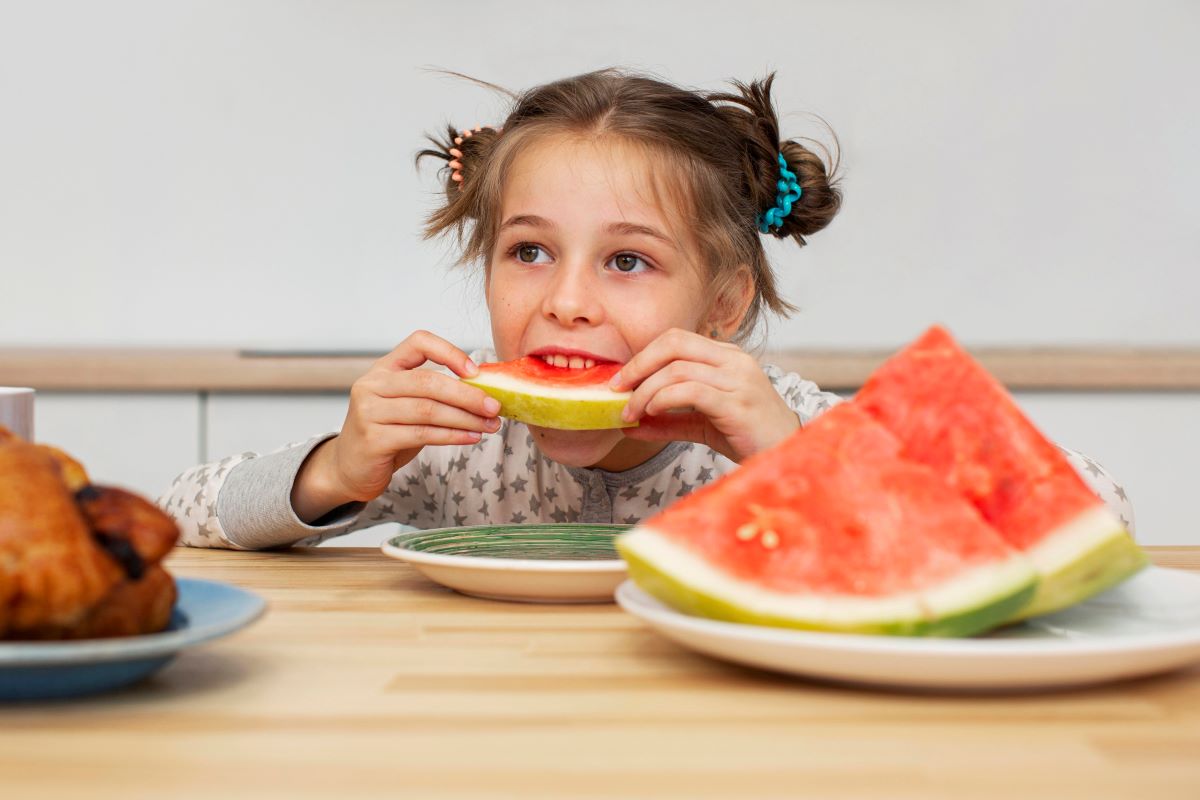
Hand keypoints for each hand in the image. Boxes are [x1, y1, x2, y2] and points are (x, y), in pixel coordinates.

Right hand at [291, 331, 500, 521]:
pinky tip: (471, 437)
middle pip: (428, 381)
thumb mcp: (407, 405)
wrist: (350, 468)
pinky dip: (452, 436)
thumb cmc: (387, 433)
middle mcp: (372, 385)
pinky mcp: (373, 439)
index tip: (476, 372)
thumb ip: (434, 394)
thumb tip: (485, 391)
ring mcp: (369, 412)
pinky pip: (421, 434)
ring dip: (465, 418)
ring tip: (489, 425)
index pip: (418, 342)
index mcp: (384, 368)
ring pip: (428, 410)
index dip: (449, 352)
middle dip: (467, 394)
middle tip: (494, 405)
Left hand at [610, 328, 799, 462]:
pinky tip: (650, 414)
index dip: (643, 355)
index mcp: (727, 357)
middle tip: (617, 389)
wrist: (787, 456)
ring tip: (630, 412)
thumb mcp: (703, 424)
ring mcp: (738, 380)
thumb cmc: (749, 437)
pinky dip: (662, 400)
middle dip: (638, 365)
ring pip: (677, 369)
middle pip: (673, 343)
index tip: (621, 380)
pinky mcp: (737, 403)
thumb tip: (629, 424)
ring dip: (645, 391)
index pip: (676, 338)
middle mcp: (733, 361)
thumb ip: (668, 421)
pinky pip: (690, 391)